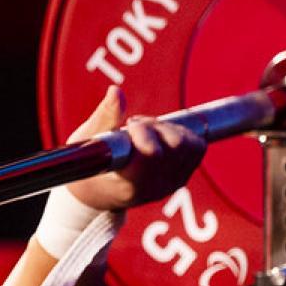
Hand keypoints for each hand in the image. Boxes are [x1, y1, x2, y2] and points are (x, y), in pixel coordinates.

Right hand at [65, 86, 205, 211]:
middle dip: (154, 126)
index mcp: (129, 184)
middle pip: (175, 143)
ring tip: (144, 134)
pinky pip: (197, 148)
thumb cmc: (90, 164)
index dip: (144, 132)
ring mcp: (171, 184)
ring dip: (166, 130)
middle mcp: (155, 188)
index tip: (129, 125)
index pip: (153, 154)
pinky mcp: (182, 178)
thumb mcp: (88, 140)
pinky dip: (180, 135)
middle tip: (131, 127)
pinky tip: (159, 139)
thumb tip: (116, 92)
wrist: (98, 193)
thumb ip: (105, 117)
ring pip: (187, 143)